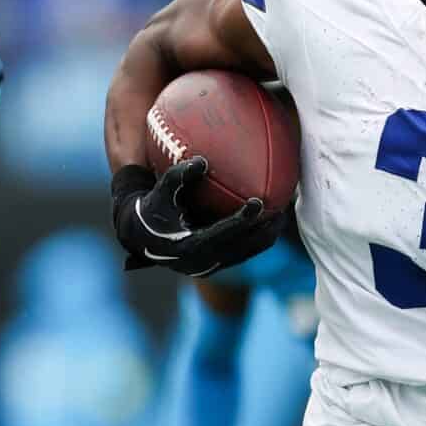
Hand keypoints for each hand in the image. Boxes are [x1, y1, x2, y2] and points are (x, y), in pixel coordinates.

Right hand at [112, 159, 283, 276]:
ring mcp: (214, 265)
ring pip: (251, 252)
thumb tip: (201, 160)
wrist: (143, 236)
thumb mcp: (160, 192)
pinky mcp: (220, 263)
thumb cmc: (152, 209)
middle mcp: (205, 261)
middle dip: (267, 229)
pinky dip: (259, 235)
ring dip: (268, 233)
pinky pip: (247, 250)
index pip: (222, 233)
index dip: (242, 220)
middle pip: (245, 247)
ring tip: (283, 212)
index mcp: (190, 247)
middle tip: (283, 207)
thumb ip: (178, 177)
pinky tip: (269, 216)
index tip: (258, 202)